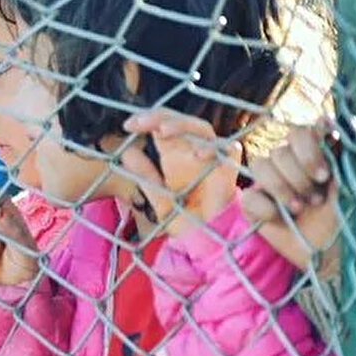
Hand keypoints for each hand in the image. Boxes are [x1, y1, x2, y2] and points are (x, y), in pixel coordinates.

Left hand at [120, 109, 241, 234]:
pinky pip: (229, 150)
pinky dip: (215, 148)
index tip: (127, 125)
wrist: (206, 238)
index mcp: (174, 153)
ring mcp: (212, 157)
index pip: (162, 125)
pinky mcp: (228, 169)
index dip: (147, 120)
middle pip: (179, 121)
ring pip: (202, 129)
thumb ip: (146, 176)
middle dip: (159, 117)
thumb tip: (127, 152)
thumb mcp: (158, 198)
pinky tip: (199, 154)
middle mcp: (192, 150)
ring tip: (161, 131)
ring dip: (182, 126)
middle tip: (139, 122)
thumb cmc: (183, 217)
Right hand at [241, 117, 340, 275]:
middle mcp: (288, 164)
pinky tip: (281, 220)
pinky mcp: (252, 205)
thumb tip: (324, 121)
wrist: (324, 252)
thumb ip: (332, 152)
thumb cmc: (339, 218)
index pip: (298, 133)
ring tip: (299, 209)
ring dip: (282, 189)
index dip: (306, 151)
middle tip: (314, 199)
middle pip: (278, 152)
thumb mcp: (342, 183)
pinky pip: (248, 196)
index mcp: (310, 155)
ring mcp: (267, 183)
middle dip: (298, 178)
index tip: (322, 176)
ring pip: (260, 166)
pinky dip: (266, 209)